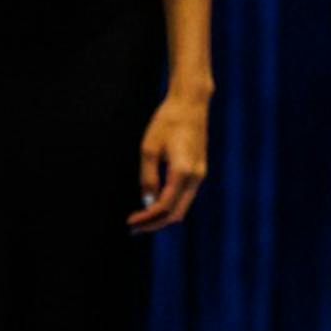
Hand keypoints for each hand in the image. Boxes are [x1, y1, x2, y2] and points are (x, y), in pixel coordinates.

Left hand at [131, 85, 210, 231]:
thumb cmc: (167, 122)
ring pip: (183, 206)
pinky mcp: (199, 169)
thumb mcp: (149, 149)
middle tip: (133, 227)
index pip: (164, 206)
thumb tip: (147, 202)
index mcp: (182, 171)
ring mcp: (200, 173)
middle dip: (155, 223)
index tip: (129, 222)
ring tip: (141, 219)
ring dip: (163, 215)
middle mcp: (196, 175)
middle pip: (177, 212)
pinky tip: (154, 203)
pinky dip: (171, 204)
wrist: (191, 103)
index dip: (146, 218)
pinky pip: (186, 196)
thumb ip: (148, 177)